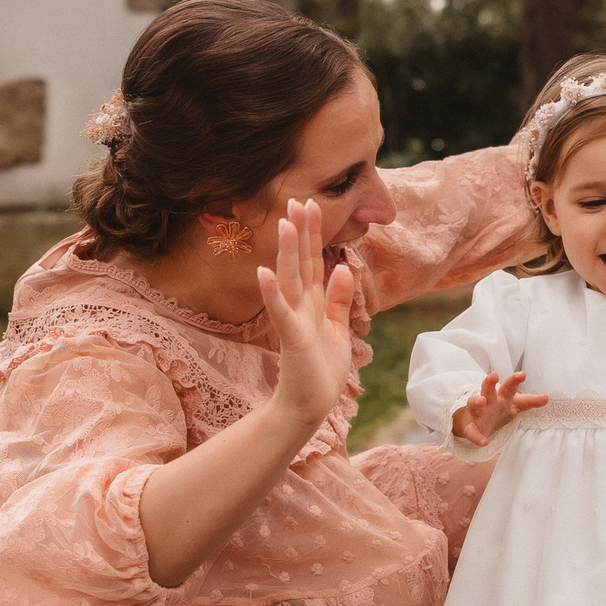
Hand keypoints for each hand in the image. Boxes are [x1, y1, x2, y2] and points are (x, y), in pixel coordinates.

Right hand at [256, 199, 357, 430]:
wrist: (308, 407)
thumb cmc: (320, 370)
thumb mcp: (336, 329)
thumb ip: (337, 300)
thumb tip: (341, 268)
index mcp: (313, 303)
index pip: (313, 261)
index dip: (313, 234)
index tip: (311, 204)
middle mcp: (300, 307)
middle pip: (300, 263)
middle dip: (300, 232)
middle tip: (296, 199)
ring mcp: (293, 321)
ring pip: (290, 281)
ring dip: (287, 252)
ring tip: (284, 224)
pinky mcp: (291, 339)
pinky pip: (280, 313)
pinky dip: (272, 293)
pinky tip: (264, 272)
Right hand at [451, 370, 549, 446]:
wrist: (477, 423)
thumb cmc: (498, 410)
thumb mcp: (516, 405)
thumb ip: (530, 401)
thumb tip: (547, 397)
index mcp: (502, 397)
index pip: (509, 388)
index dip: (515, 381)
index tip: (523, 374)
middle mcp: (489, 402)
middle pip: (489, 390)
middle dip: (490, 382)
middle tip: (494, 375)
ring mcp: (478, 414)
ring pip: (474, 405)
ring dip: (476, 401)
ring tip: (480, 400)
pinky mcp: (472, 428)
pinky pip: (472, 432)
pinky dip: (476, 437)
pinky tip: (483, 442)